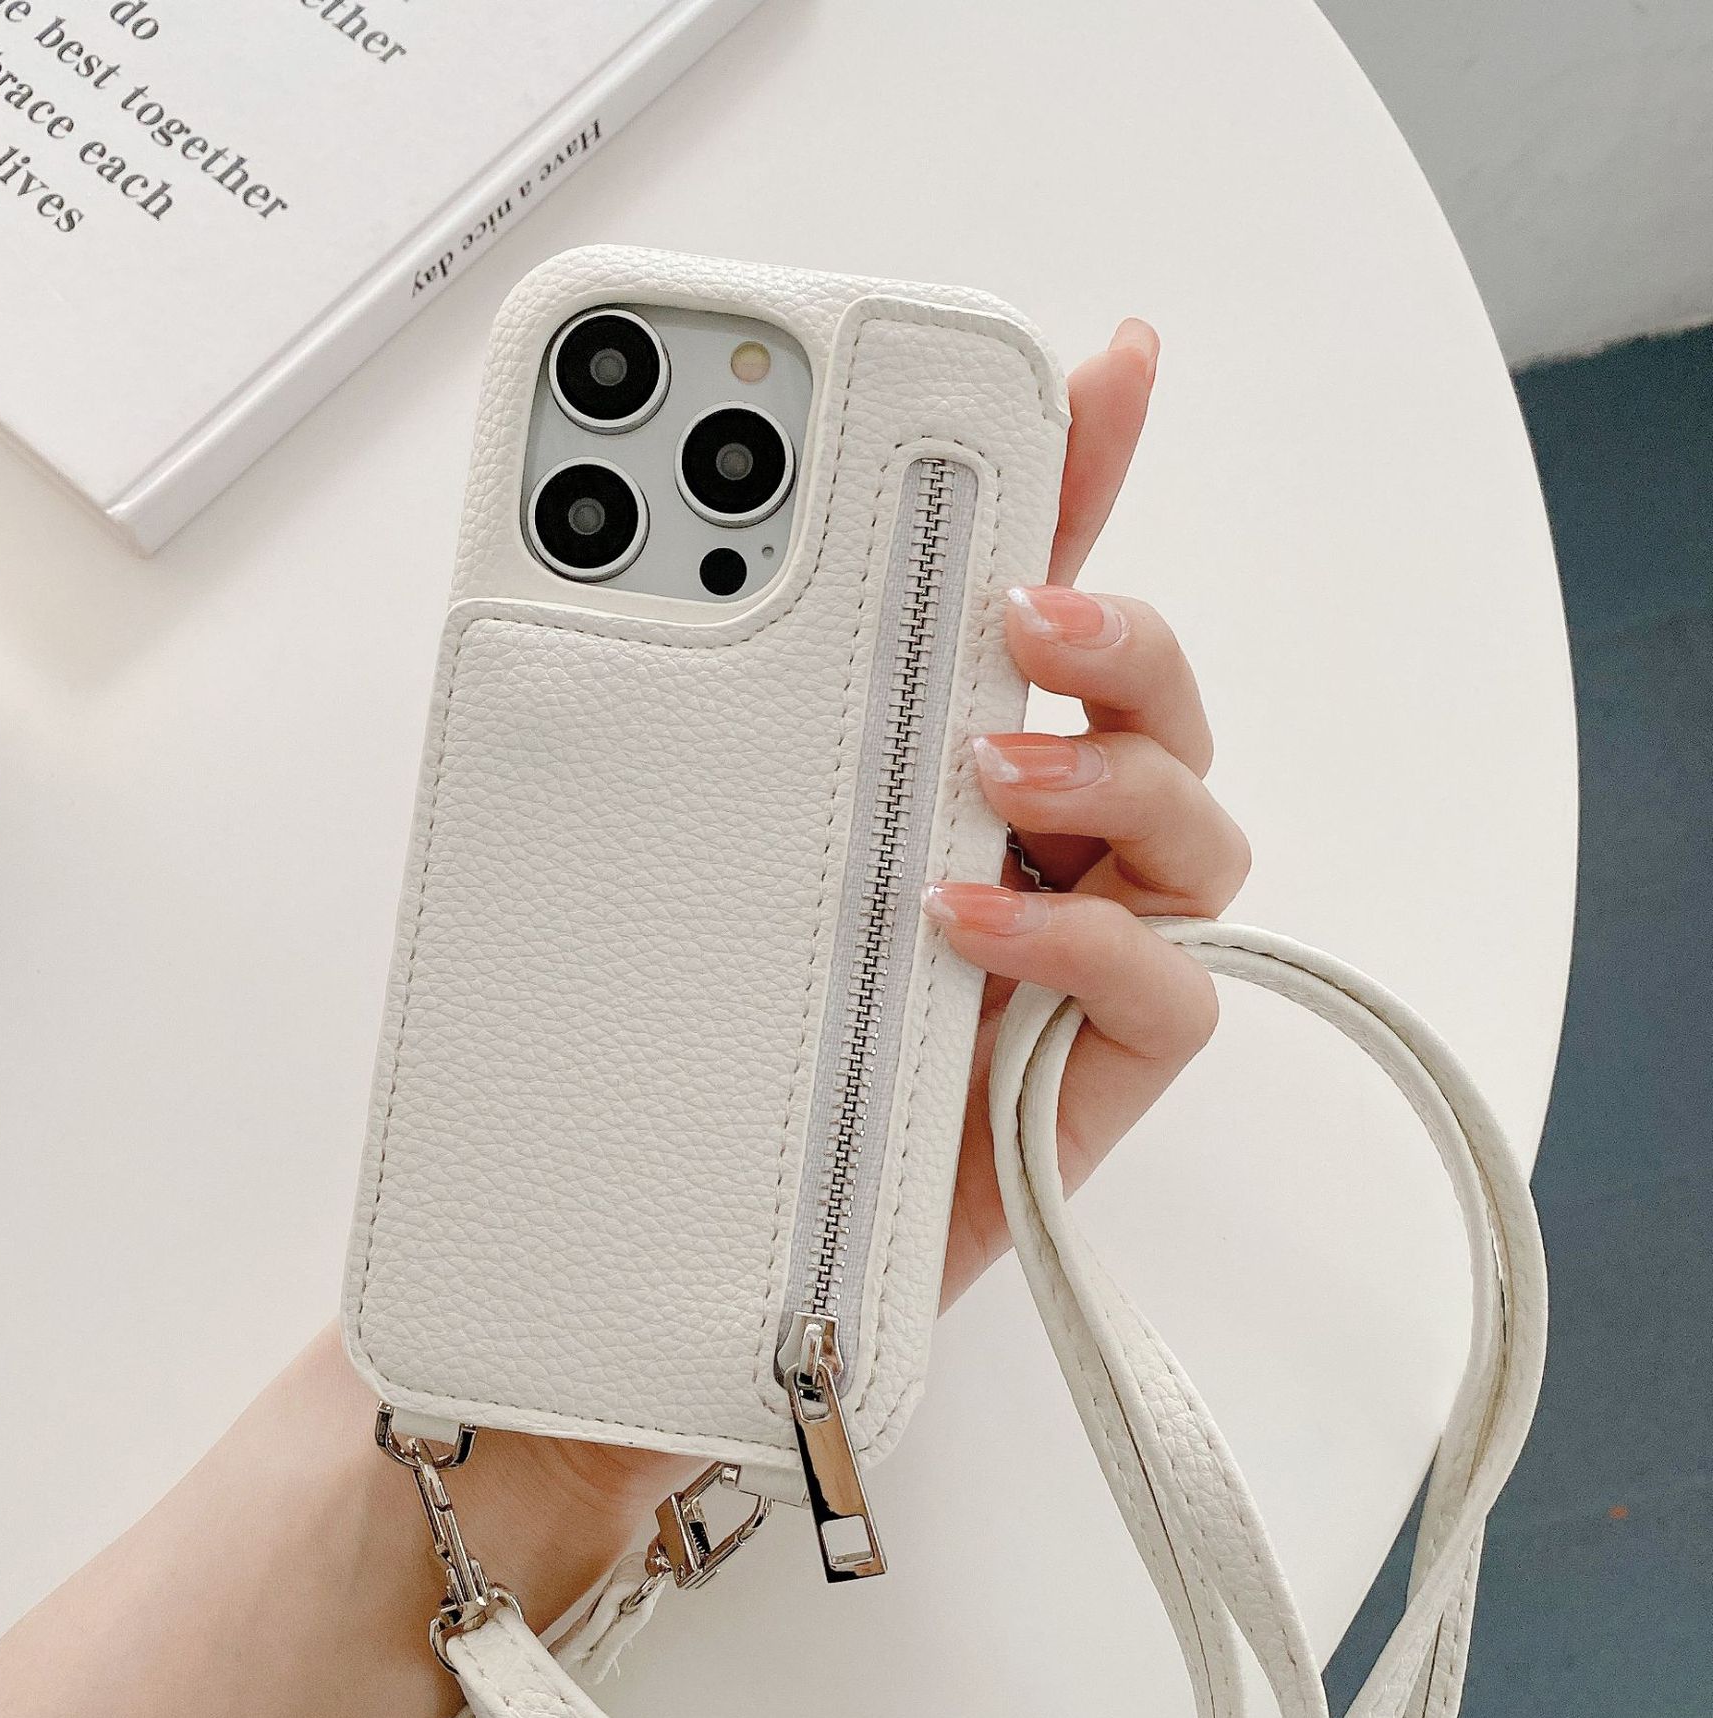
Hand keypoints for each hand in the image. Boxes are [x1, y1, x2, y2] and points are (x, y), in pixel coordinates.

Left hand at [553, 322, 1246, 1517]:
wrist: (643, 1286)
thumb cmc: (653, 1063)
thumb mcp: (647, 861)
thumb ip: (665, 725)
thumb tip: (588, 563)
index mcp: (915, 775)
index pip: (1017, 607)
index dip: (1078, 483)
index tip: (1099, 365)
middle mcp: (1016, 854)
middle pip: (1146, 696)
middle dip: (1116, 618)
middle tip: (1022, 602)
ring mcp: (1063, 966)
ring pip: (1196, 823)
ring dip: (1116, 769)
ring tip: (990, 771)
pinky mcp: (1085, 1084)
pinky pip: (1173, 990)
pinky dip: (1090, 948)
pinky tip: (973, 927)